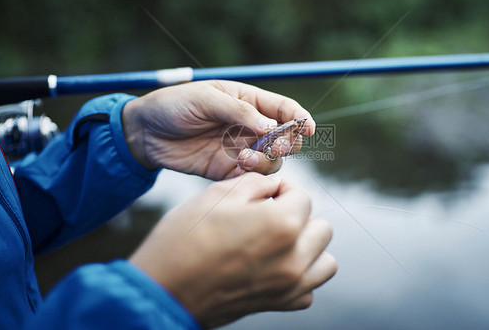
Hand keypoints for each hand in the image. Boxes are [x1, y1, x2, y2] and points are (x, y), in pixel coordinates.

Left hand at [122, 81, 315, 178]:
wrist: (145, 132)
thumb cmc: (174, 105)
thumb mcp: (206, 99)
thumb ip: (239, 112)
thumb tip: (271, 127)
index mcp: (249, 101)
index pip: (284, 109)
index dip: (301, 118)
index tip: (308, 129)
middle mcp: (250, 127)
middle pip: (286, 138)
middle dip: (287, 143)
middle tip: (274, 146)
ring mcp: (241, 149)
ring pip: (272, 161)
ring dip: (265, 162)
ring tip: (242, 159)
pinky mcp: (228, 170)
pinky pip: (250, 178)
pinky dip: (251, 178)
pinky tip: (237, 172)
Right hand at [129, 173, 336, 327]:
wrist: (164, 288)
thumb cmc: (185, 238)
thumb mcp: (218, 195)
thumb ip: (256, 184)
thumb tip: (275, 185)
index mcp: (281, 225)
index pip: (303, 197)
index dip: (284, 190)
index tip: (267, 193)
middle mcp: (294, 258)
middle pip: (321, 228)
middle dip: (299, 216)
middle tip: (271, 215)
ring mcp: (289, 286)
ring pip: (325, 262)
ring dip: (309, 247)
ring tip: (280, 241)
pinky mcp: (278, 304)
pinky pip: (308, 290)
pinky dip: (300, 277)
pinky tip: (275, 267)